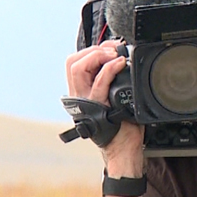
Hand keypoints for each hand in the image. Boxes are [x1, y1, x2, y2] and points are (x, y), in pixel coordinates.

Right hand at [65, 41, 143, 173]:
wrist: (124, 149)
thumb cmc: (121, 125)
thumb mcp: (115, 97)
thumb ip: (112, 80)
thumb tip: (121, 58)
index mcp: (81, 92)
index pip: (75, 62)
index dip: (92, 50)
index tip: (110, 47)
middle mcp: (79, 96)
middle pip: (72, 62)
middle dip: (93, 50)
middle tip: (112, 50)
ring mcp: (86, 101)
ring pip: (77, 68)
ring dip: (98, 56)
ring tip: (114, 55)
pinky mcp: (97, 107)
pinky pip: (99, 83)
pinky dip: (109, 69)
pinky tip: (120, 64)